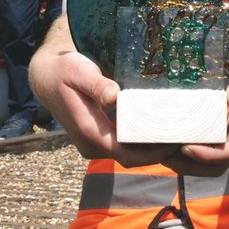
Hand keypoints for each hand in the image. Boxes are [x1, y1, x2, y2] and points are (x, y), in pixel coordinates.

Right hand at [29, 46, 175, 168]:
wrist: (45, 77)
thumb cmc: (63, 71)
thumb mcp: (78, 71)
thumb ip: (97, 85)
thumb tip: (113, 97)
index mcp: (89, 133)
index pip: (127, 153)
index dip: (153, 152)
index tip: (175, 141)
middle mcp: (91, 145)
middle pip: (131, 158)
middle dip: (158, 152)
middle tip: (183, 136)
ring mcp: (93, 144)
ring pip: (128, 154)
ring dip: (151, 147)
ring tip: (176, 131)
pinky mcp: (97, 138)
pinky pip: (123, 146)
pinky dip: (141, 141)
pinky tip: (158, 127)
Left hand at [161, 38, 228, 176]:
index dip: (206, 156)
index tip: (183, 145)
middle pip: (218, 163)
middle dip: (189, 164)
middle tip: (160, 149)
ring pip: (215, 155)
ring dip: (188, 157)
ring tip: (161, 143)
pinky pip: (214, 137)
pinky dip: (194, 138)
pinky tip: (176, 126)